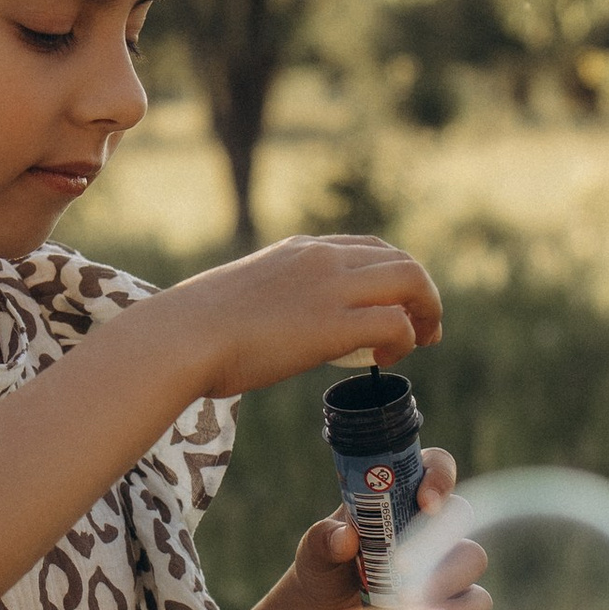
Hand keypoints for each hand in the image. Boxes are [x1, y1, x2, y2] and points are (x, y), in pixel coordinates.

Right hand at [159, 236, 444, 401]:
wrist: (181, 337)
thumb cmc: (196, 328)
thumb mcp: (243, 297)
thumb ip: (273, 301)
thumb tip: (276, 328)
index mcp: (300, 250)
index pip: (369, 249)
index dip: (394, 278)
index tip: (398, 308)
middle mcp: (322, 259)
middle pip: (401, 261)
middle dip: (424, 294)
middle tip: (426, 331)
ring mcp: (330, 287)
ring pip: (411, 280)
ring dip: (426, 312)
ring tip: (420, 343)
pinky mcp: (332, 324)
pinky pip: (396, 323)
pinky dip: (404, 341)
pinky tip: (386, 360)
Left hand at [291, 448, 490, 609]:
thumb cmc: (324, 567)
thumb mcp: (315, 549)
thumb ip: (325, 539)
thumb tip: (345, 538)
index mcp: (403, 494)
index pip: (437, 465)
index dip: (440, 476)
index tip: (425, 502)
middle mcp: (432, 523)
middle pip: (461, 514)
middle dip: (435, 541)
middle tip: (401, 568)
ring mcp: (449, 561)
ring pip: (473, 558)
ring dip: (441, 581)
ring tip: (403, 603)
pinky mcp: (457, 598)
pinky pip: (477, 600)